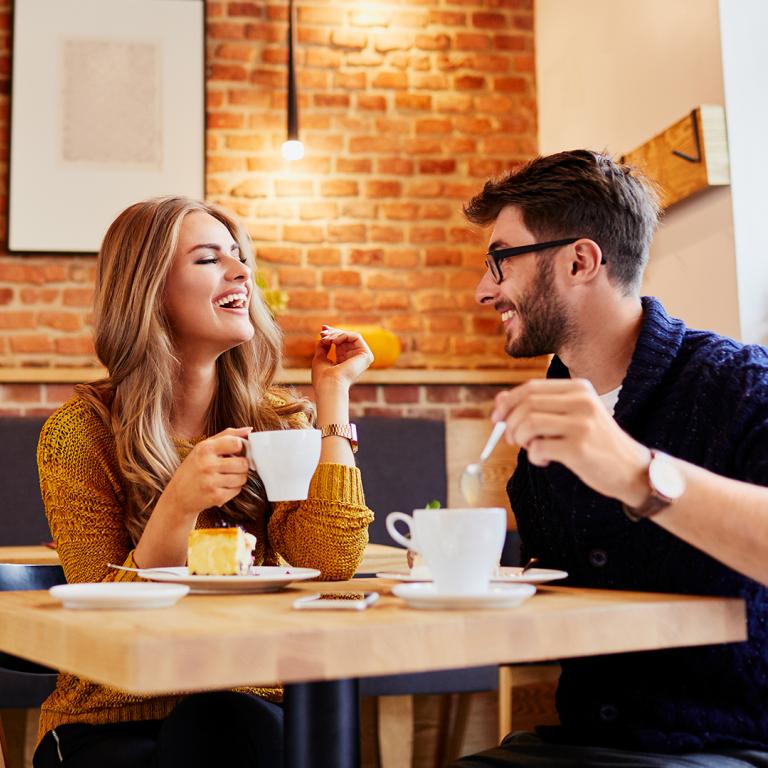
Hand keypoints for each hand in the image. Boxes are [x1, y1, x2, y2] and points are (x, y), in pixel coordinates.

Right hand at [163, 427, 251, 516]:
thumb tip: (249, 430)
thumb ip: (227, 435)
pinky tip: (222, 487)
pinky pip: (237, 490)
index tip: (237, 451)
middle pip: (243, 463)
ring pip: (242, 477)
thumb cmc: (193, 468)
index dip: (241, 447)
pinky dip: (233, 489)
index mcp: (205, 449)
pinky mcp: (216, 497)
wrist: (177, 496)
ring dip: (239, 478)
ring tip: (226, 477)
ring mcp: (211, 482)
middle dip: (242, 465)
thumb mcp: (204, 447)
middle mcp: (207, 465)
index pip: (236, 443)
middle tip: (233, 467)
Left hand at [312, 326, 373, 392]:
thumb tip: (325, 333)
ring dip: (336, 334)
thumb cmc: (322, 376)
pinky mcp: (367, 355)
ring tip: (326, 340)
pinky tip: (334, 341)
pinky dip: (343, 336)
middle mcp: (355, 360)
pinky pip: (356, 336)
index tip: (322, 328)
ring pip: (350, 336)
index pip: (341, 343)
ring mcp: (362, 358)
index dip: (333, 334)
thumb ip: (324, 345)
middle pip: (346, 338)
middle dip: (333, 333)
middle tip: (322, 333)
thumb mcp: (320, 356)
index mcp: (345, 362)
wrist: (329, 384)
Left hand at [491, 379, 649, 505]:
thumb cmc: (596, 442)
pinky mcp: (579, 448)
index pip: (531, 387)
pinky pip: (538, 448)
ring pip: (528, 423)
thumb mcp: (570, 417)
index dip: (507, 403)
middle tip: (511, 439)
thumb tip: (499, 400)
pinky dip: (533, 456)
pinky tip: (545, 460)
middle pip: (526, 404)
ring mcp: (581, 424)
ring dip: (519, 439)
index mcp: (579, 388)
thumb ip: (538, 407)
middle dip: (510, 423)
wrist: (632, 469)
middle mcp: (581, 401)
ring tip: (530, 448)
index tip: (496, 418)